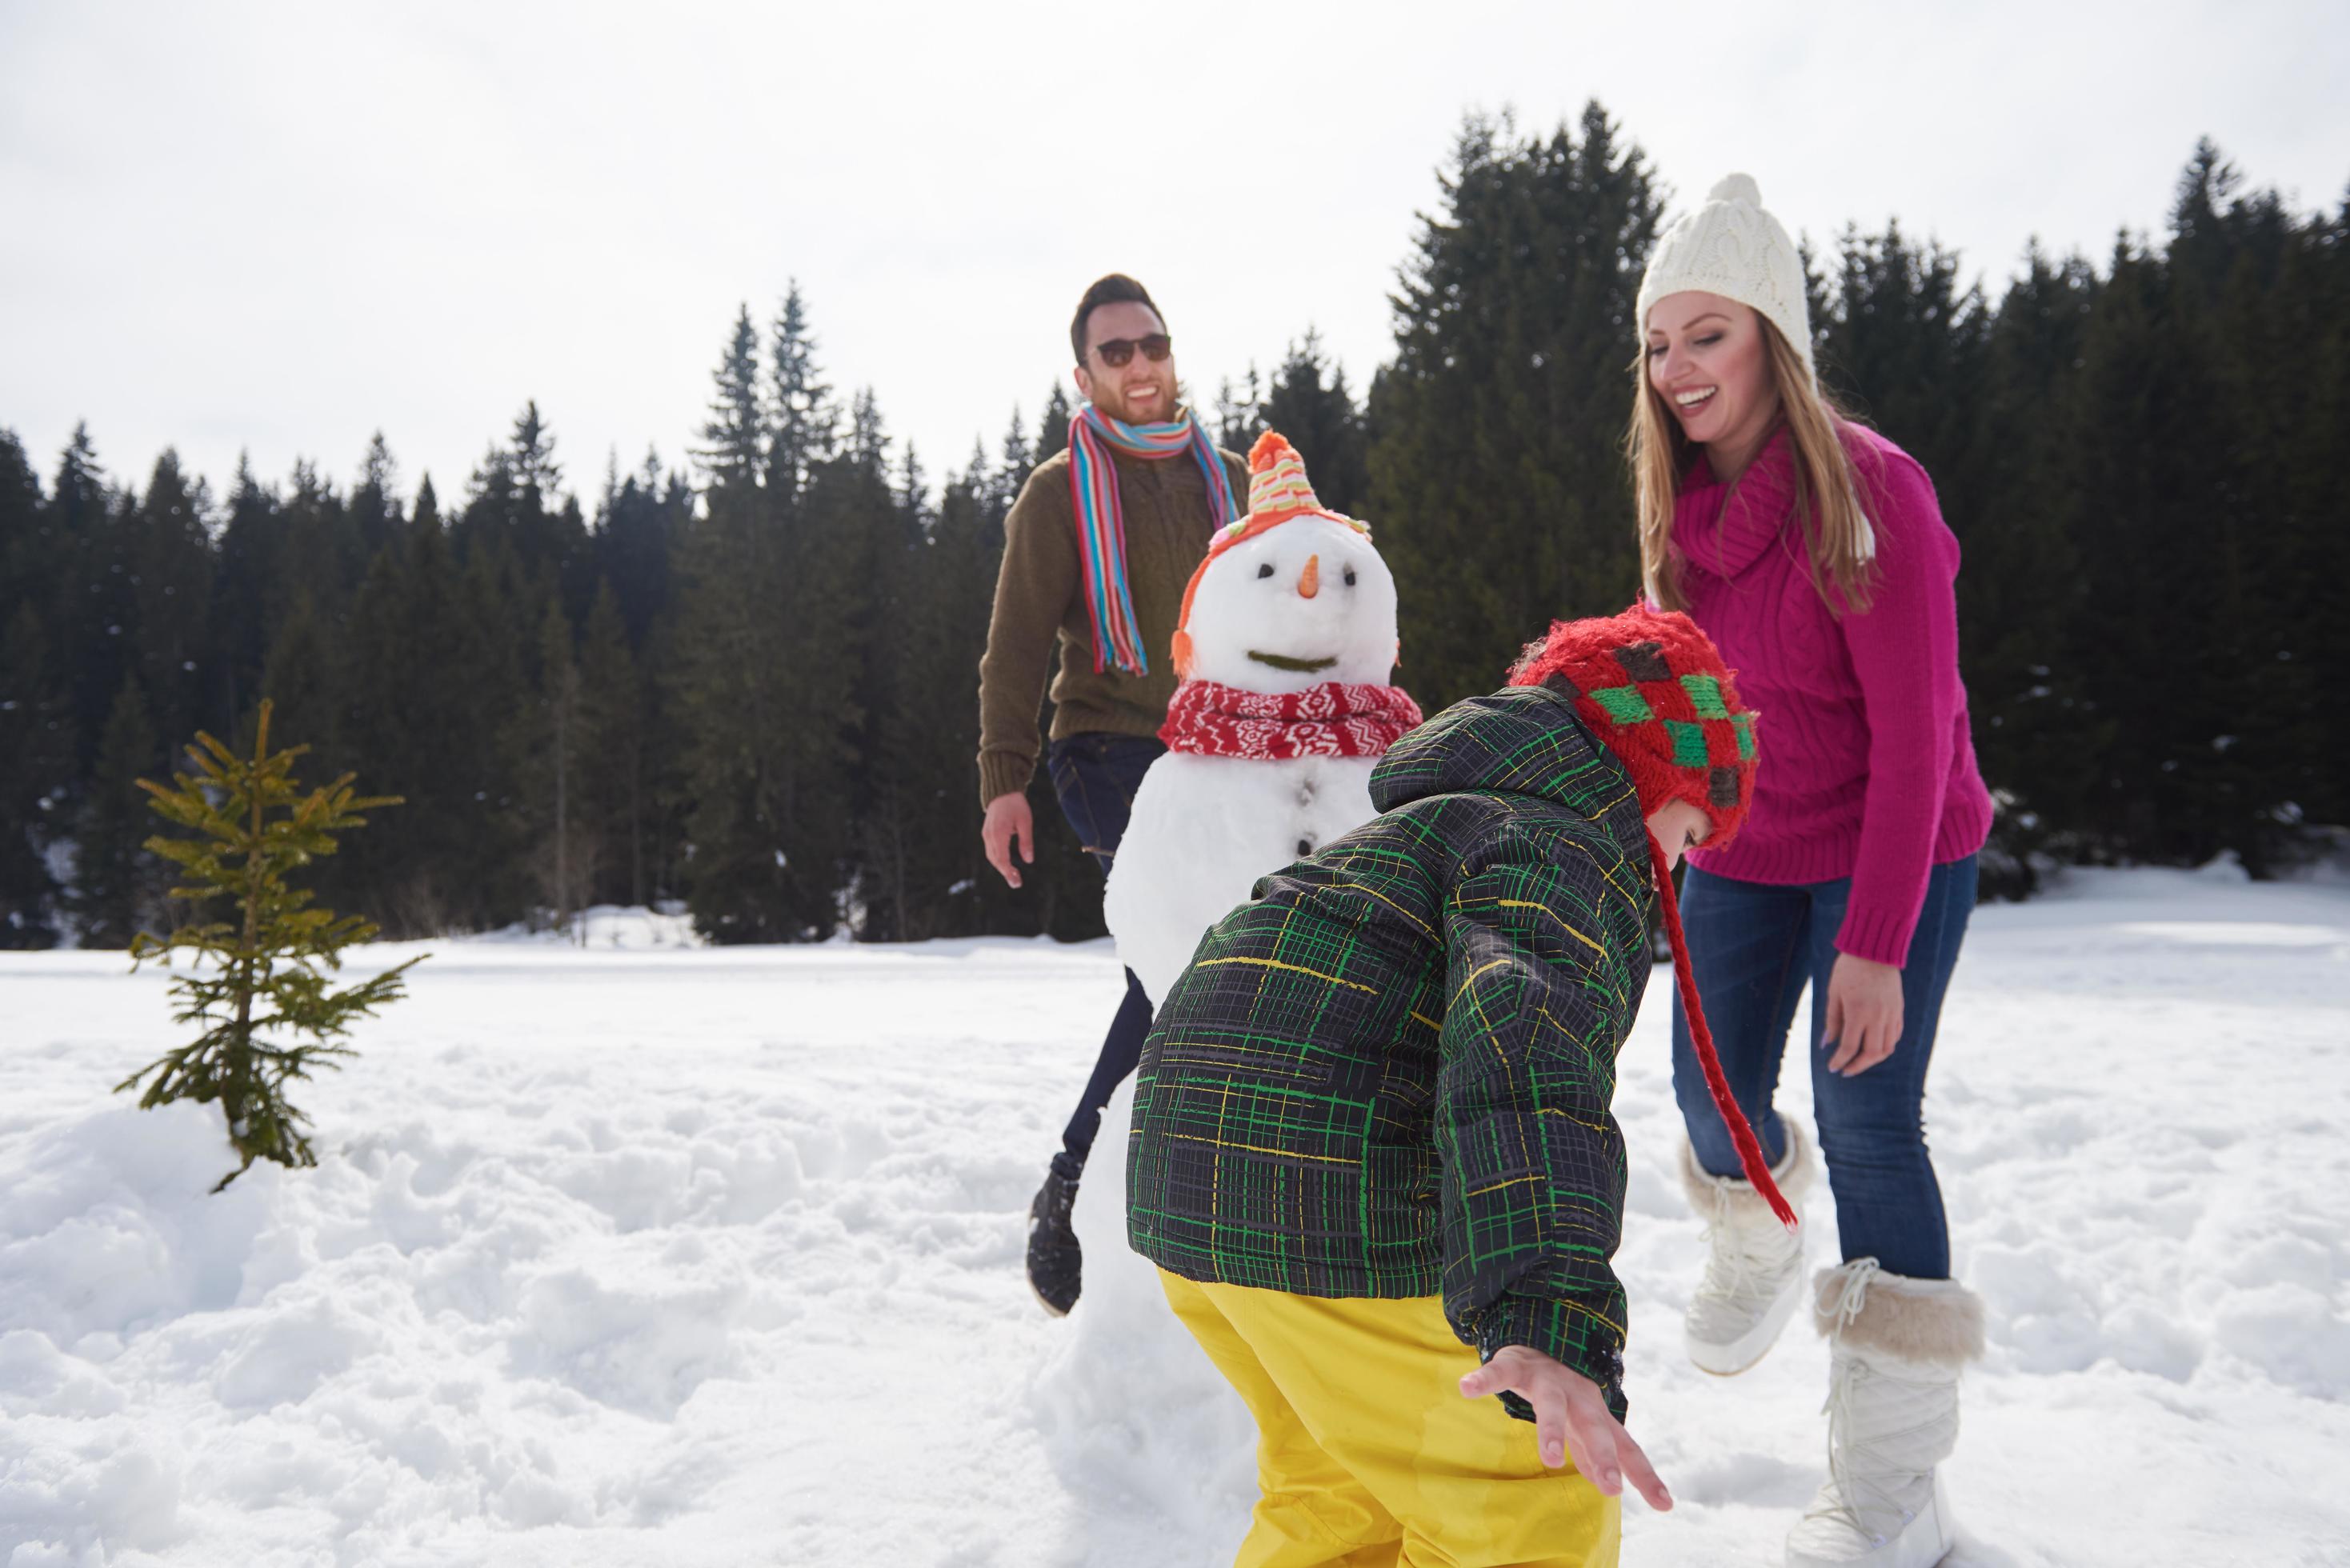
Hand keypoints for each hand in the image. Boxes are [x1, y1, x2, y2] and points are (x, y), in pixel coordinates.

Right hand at [981, 792, 1034, 888]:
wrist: (1002, 791)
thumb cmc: (1016, 805)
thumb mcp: (1025, 822)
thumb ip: (1026, 841)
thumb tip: (1029, 860)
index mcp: (999, 833)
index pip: (1002, 859)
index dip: (1008, 872)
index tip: (1016, 882)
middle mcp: (990, 836)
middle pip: (995, 860)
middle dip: (1005, 873)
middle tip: (1016, 883)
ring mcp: (986, 834)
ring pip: (992, 857)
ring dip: (1001, 867)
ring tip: (1013, 876)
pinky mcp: (987, 833)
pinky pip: (991, 850)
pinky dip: (998, 859)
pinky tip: (1007, 864)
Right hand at [1459, 1345, 1671, 1510]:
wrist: (1540, 1337)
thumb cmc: (1566, 1393)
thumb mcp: (1584, 1423)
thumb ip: (1599, 1454)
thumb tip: (1615, 1486)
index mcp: (1597, 1414)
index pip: (1626, 1447)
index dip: (1645, 1475)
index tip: (1666, 1506)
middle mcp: (1578, 1397)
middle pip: (1594, 1428)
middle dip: (1603, 1457)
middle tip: (1612, 1488)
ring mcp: (1547, 1380)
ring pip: (1551, 1405)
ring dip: (1552, 1432)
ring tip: (1551, 1460)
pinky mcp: (1515, 1364)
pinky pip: (1498, 1372)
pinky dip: (1483, 1380)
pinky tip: (1466, 1388)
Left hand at [1823, 952, 1903, 1075]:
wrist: (1875, 950)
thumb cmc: (1848, 970)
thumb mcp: (1834, 994)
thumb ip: (1832, 1021)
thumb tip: (1826, 1044)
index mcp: (1858, 1013)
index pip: (1849, 1047)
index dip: (1840, 1061)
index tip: (1832, 1068)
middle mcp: (1878, 1017)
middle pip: (1871, 1053)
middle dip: (1857, 1066)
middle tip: (1846, 1071)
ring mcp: (1891, 1014)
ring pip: (1887, 1048)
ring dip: (1873, 1059)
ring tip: (1859, 1061)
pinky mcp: (1899, 1010)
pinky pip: (1895, 1036)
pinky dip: (1885, 1046)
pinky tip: (1874, 1046)